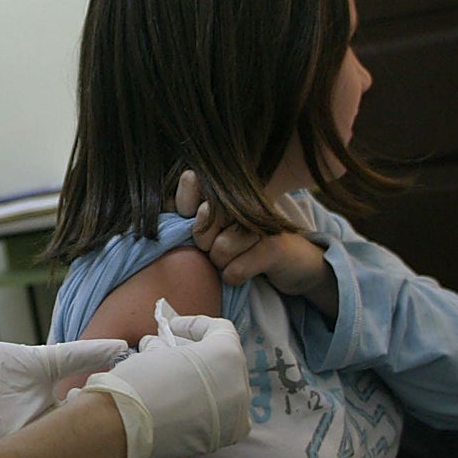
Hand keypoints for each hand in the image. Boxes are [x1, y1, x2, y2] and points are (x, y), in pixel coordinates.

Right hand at [0, 332, 128, 445]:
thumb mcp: (38, 359)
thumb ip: (82, 355)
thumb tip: (121, 348)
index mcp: (41, 441)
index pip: (90, 434)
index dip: (117, 414)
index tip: (142, 401)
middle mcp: (34, 455)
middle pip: (84, 442)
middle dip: (106, 422)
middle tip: (134, 402)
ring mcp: (26, 453)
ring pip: (69, 440)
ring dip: (86, 422)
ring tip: (112, 402)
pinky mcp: (20, 445)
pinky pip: (53, 438)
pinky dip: (67, 425)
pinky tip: (80, 408)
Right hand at [70, 312, 250, 457]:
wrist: (124, 428)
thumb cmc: (139, 382)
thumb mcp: (153, 352)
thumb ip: (166, 346)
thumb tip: (161, 348)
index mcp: (227, 357)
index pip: (219, 329)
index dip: (192, 324)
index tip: (170, 328)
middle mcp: (240, 385)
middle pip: (224, 360)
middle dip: (196, 353)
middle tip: (169, 351)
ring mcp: (235, 416)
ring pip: (222, 389)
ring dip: (199, 380)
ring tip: (169, 379)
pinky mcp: (223, 439)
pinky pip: (217, 414)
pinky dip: (200, 405)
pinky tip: (175, 404)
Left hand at [175, 171, 334, 299]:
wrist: (296, 263)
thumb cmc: (245, 246)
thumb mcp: (216, 229)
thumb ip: (188, 216)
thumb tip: (161, 210)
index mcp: (226, 191)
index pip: (190, 180)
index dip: (184, 204)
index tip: (191, 217)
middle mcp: (244, 201)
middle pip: (202, 220)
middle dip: (204, 244)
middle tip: (219, 247)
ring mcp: (261, 223)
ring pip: (218, 250)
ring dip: (221, 264)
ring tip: (236, 258)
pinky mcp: (274, 247)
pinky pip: (235, 270)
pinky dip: (235, 277)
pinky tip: (247, 271)